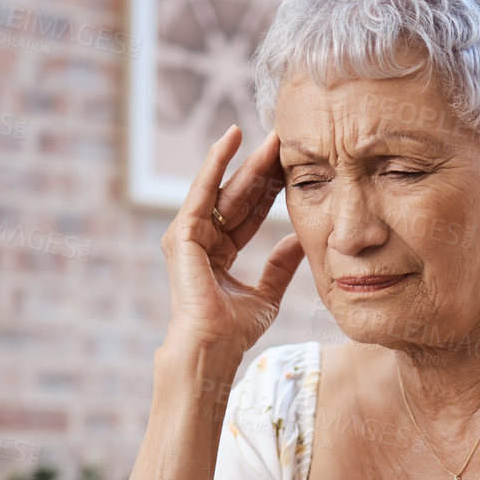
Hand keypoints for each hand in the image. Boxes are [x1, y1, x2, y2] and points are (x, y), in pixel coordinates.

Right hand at [162, 126, 303, 356]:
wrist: (214, 346)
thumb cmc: (233, 331)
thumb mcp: (266, 295)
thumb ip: (280, 267)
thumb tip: (297, 241)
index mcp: (220, 254)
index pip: (249, 213)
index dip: (270, 189)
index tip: (291, 165)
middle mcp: (203, 241)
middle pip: (237, 196)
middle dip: (260, 168)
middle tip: (282, 138)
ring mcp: (189, 236)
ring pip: (223, 190)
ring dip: (243, 160)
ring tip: (265, 133)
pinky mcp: (182, 233)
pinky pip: (202, 191)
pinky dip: (215, 164)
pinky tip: (230, 139)